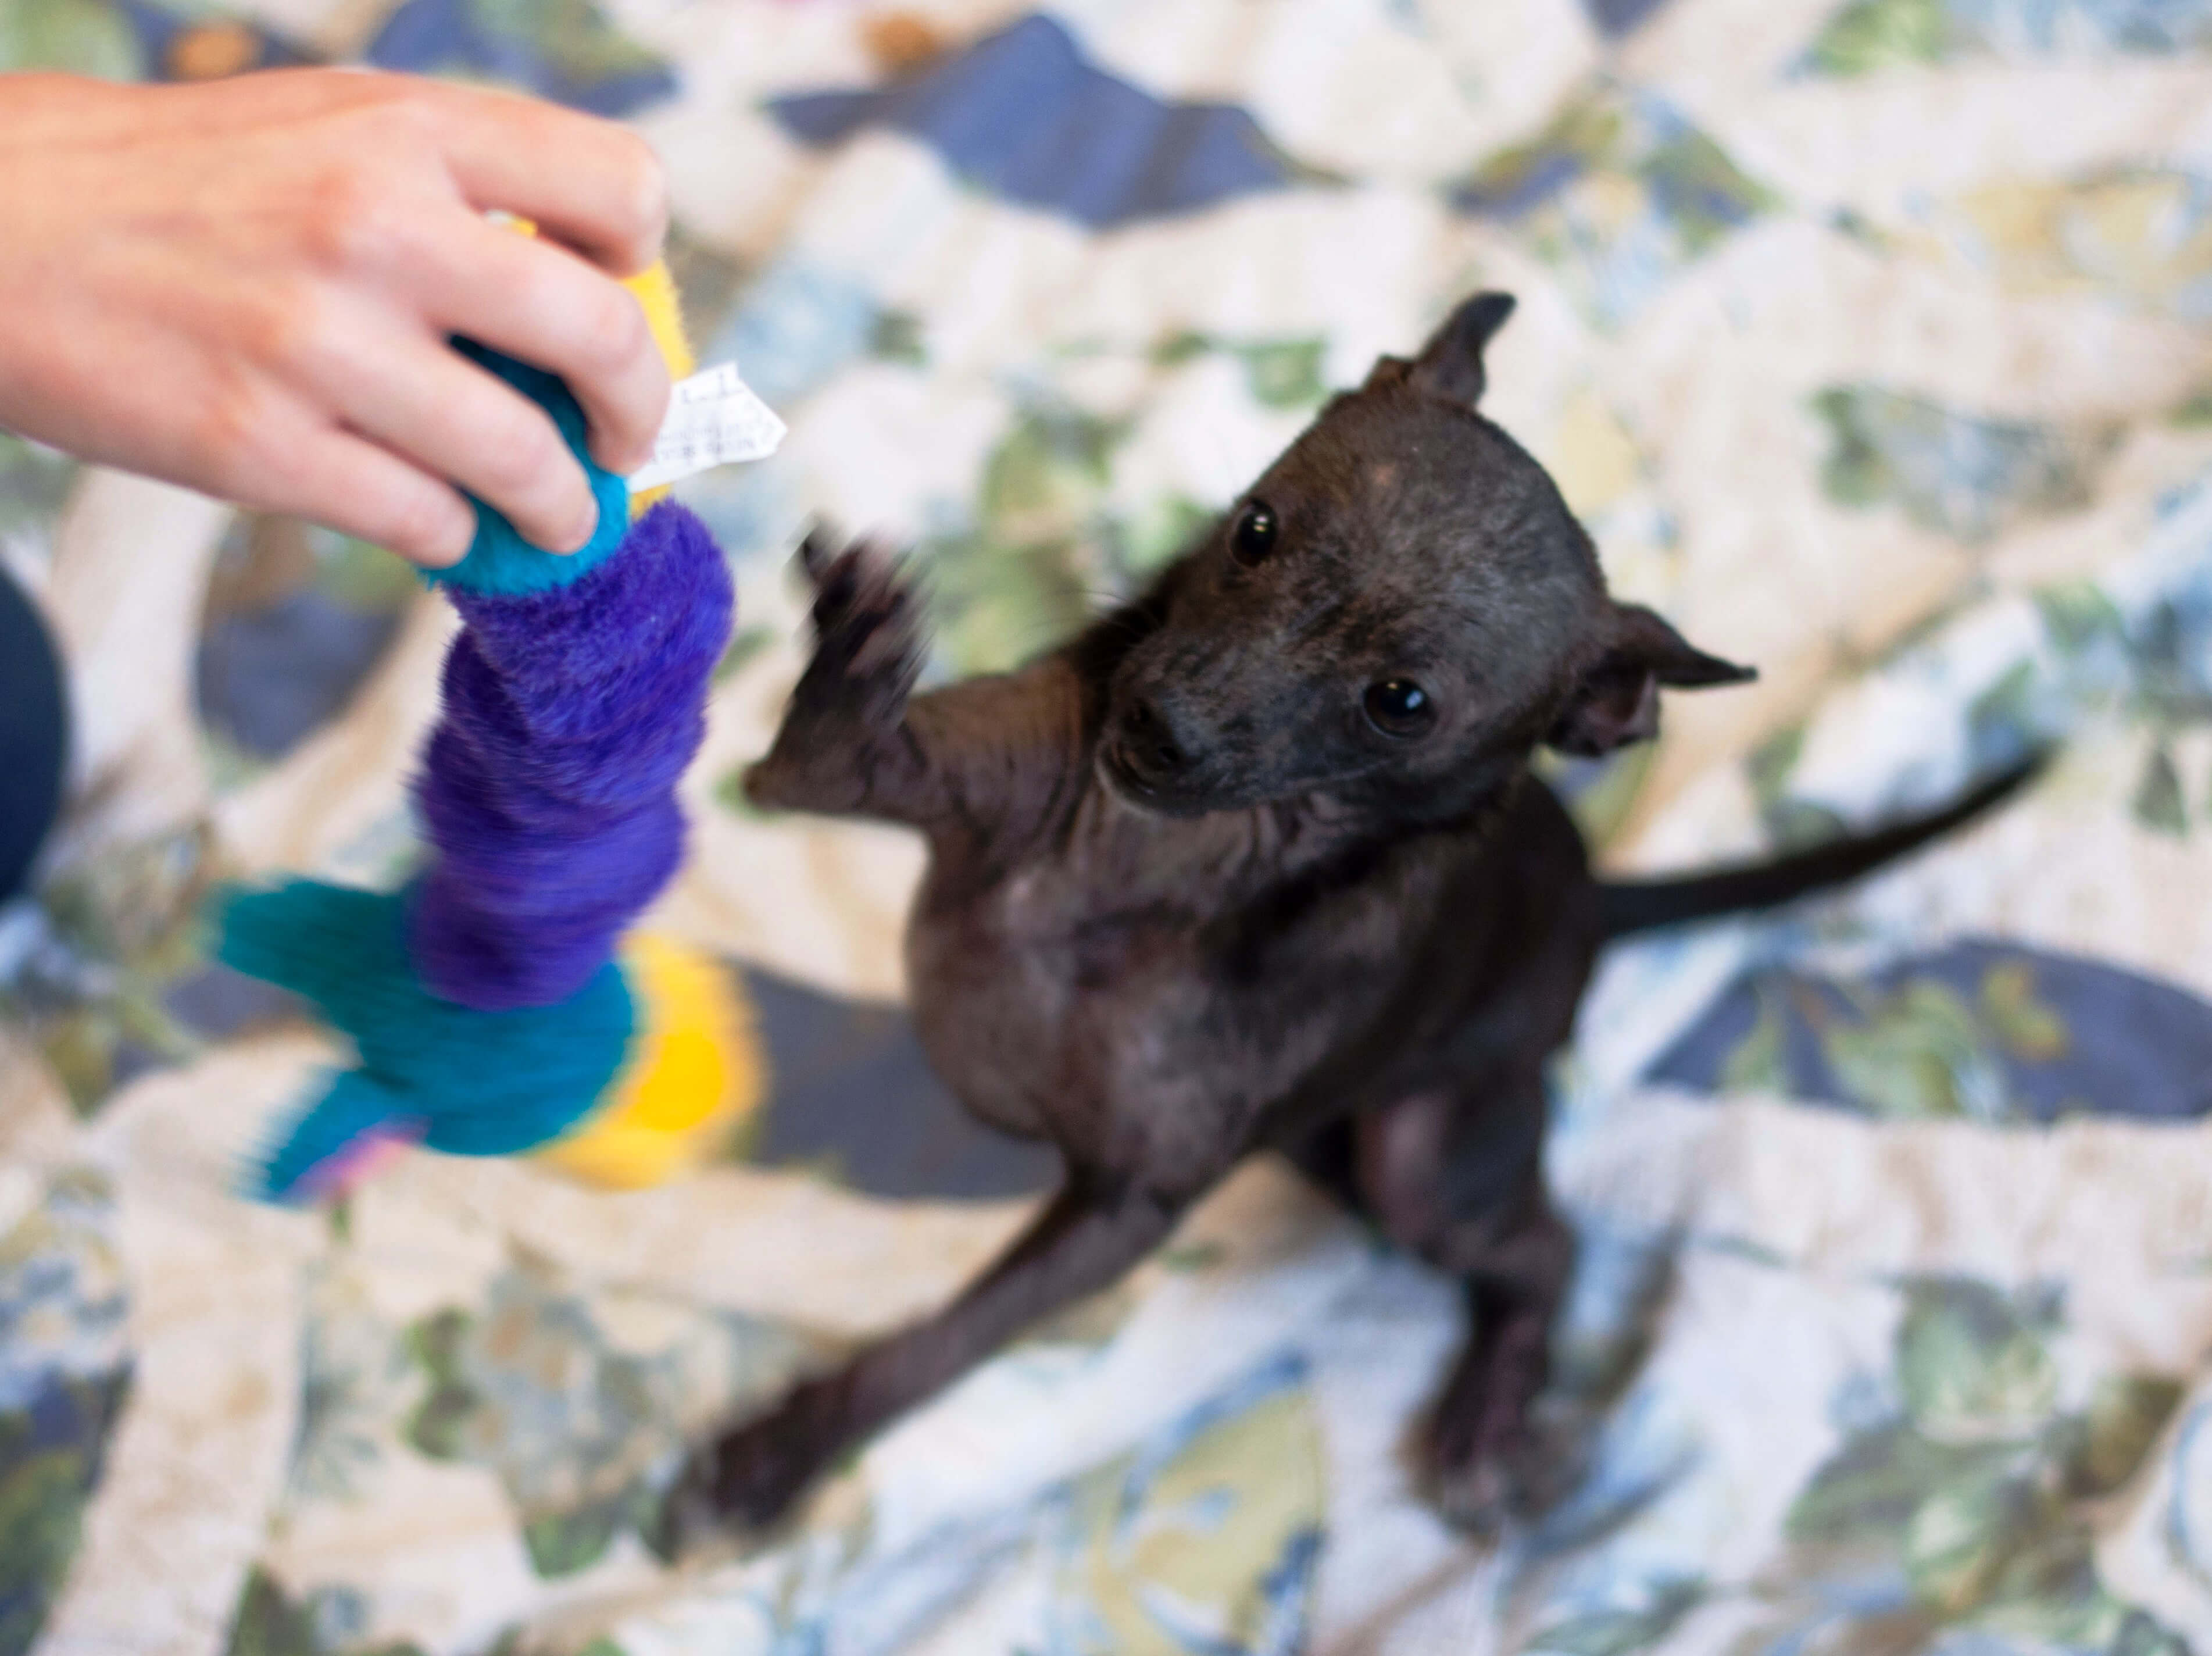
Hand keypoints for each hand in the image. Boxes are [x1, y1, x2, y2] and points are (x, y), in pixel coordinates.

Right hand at [0, 69, 671, 565]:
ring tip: (553, 516)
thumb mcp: (328, 129)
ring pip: (524, 459)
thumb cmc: (185, 185)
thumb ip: (455, 188)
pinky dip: (451, 534)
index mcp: (403, 128)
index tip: (615, 298)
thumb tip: (586, 291)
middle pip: (602, 335)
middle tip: (623, 440)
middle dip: (638, 411)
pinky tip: (437, 518)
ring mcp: (317, 340)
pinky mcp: (261, 446)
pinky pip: (425, 521)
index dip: (639, 257)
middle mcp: (373, 222)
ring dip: (562, 509)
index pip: (618, 184)